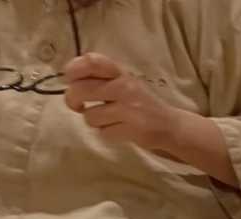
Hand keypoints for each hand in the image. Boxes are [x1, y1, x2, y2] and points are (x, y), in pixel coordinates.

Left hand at [62, 53, 181, 151]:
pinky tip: (117, 130)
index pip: (91, 62)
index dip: (73, 69)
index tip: (70, 79)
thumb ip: (100, 78)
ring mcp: (130, 109)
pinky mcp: (133, 130)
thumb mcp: (124, 83)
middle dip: (72, 100)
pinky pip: (104, 133)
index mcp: (121, 73)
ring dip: (94, 121)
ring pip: (91, 116)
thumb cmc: (141, 103)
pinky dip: (107, 134)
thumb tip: (69, 81)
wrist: (171, 126)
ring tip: (106, 120)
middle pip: (81, 90)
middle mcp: (125, 87)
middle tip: (77, 105)